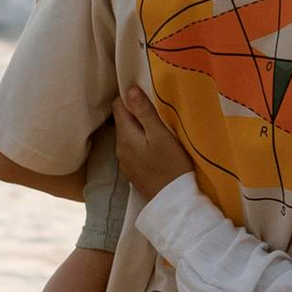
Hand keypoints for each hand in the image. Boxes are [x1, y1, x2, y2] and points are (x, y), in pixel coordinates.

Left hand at [113, 85, 194, 199]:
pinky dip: (140, 144)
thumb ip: (145, 112)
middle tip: (156, 111)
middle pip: (122, 122)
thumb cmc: (172, 165)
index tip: (146, 96)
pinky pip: (132, 150)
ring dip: (138, 129)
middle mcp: (119, 148)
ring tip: (157, 129)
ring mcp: (124, 162)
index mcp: (125, 136)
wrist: (174, 201)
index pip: (118, 106)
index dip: (130, 97)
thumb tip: (130, 90)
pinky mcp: (132, 172)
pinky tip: (154, 148)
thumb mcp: (161, 135)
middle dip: (135, 113)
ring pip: (127, 136)